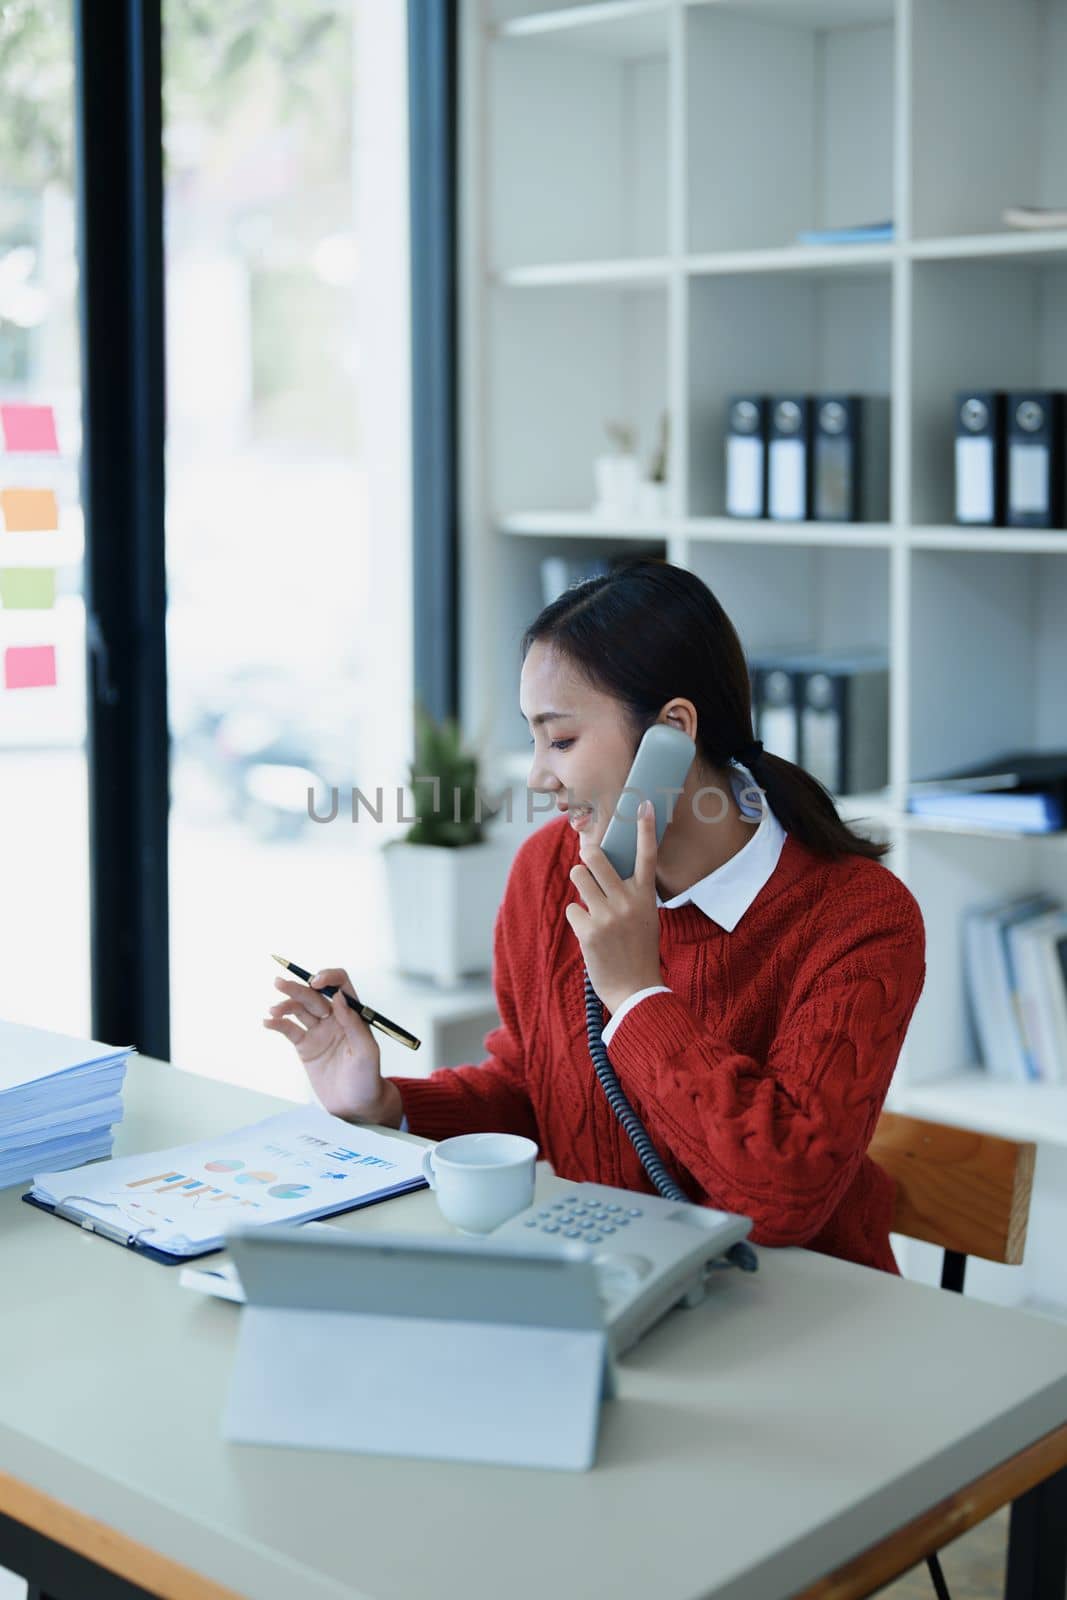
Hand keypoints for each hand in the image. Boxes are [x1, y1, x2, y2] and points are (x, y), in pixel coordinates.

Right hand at [262, 966, 401, 1126]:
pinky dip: (278, 1023)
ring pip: (299, 1009)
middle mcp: (335, 1018)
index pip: (340, 985)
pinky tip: (268, 1021)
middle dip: (297, 988)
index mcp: (353, 1015)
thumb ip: (353, 1024)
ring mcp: (318, 1031)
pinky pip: (290, 1029)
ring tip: (273, 1010)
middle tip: (279, 983)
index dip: (328, 978)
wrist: (355, 1107)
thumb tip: (338, 997)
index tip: (316, 982)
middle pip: (314, 995)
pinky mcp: (305, 1046)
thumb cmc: (367, 1078)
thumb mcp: (366, 1052)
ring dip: (285, 1004)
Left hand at [565, 801, 662, 1013]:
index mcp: (645, 897)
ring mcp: (607, 915)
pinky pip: (572, 909)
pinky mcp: (588, 930)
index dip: (646, 828)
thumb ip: (628, 893)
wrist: (635, 990)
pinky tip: (590, 935)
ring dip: (580, 885)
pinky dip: (578, 920)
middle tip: (587, 859)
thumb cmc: (638, 951)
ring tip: (590, 903)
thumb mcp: (644, 918)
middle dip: (586, 854)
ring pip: (578, 876)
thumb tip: (601, 869)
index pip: (647, 856)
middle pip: (596, 857)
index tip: (644, 804)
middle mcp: (627, 902)